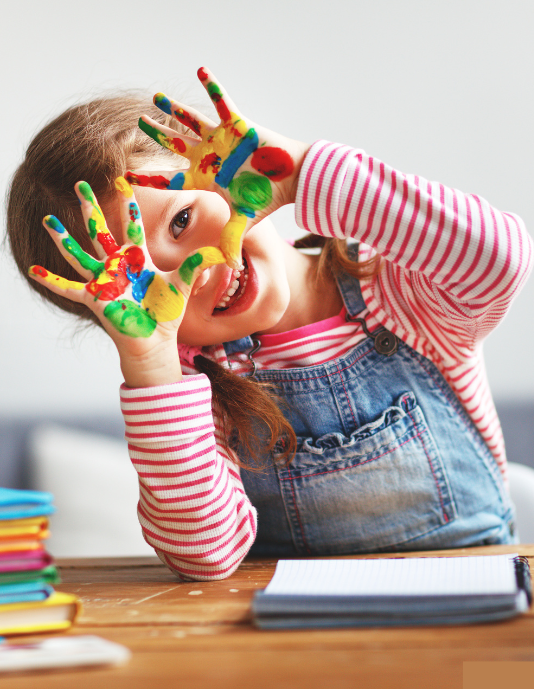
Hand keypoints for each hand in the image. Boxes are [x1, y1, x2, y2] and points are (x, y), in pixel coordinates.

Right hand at [29, 178, 224, 384]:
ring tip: (48, 220)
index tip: (124, 184)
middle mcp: (118, 267)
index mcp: (138, 260)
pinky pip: (68, 288)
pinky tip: (33, 270)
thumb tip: (224, 252)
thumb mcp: (183, 285)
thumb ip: (198, 266)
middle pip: (100, 231)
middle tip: (80, 184)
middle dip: (90, 208)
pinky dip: (51, 280)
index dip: (129, 207)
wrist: (155, 341)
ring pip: (79, 254)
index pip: (132, 227)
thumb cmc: (165, 314)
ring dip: (63, 238)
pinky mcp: (95, 298)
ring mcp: (104, 281)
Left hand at [128, 67, 308, 268]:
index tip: (124, 177)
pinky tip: (200, 69)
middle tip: (139, 123)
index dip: (148, 179)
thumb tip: (230, 269)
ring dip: (174, 108)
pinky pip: (222, 101)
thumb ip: (232, 240)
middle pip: (174, 145)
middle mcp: (208, 156)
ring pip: (190, 120)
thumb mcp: (244, 220)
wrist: (291, 179)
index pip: (170, 179)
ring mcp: (220, 138)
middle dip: (156, 135)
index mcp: (205, 178)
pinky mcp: (237, 123)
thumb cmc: (266, 198)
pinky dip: (212, 86)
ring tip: (156, 98)